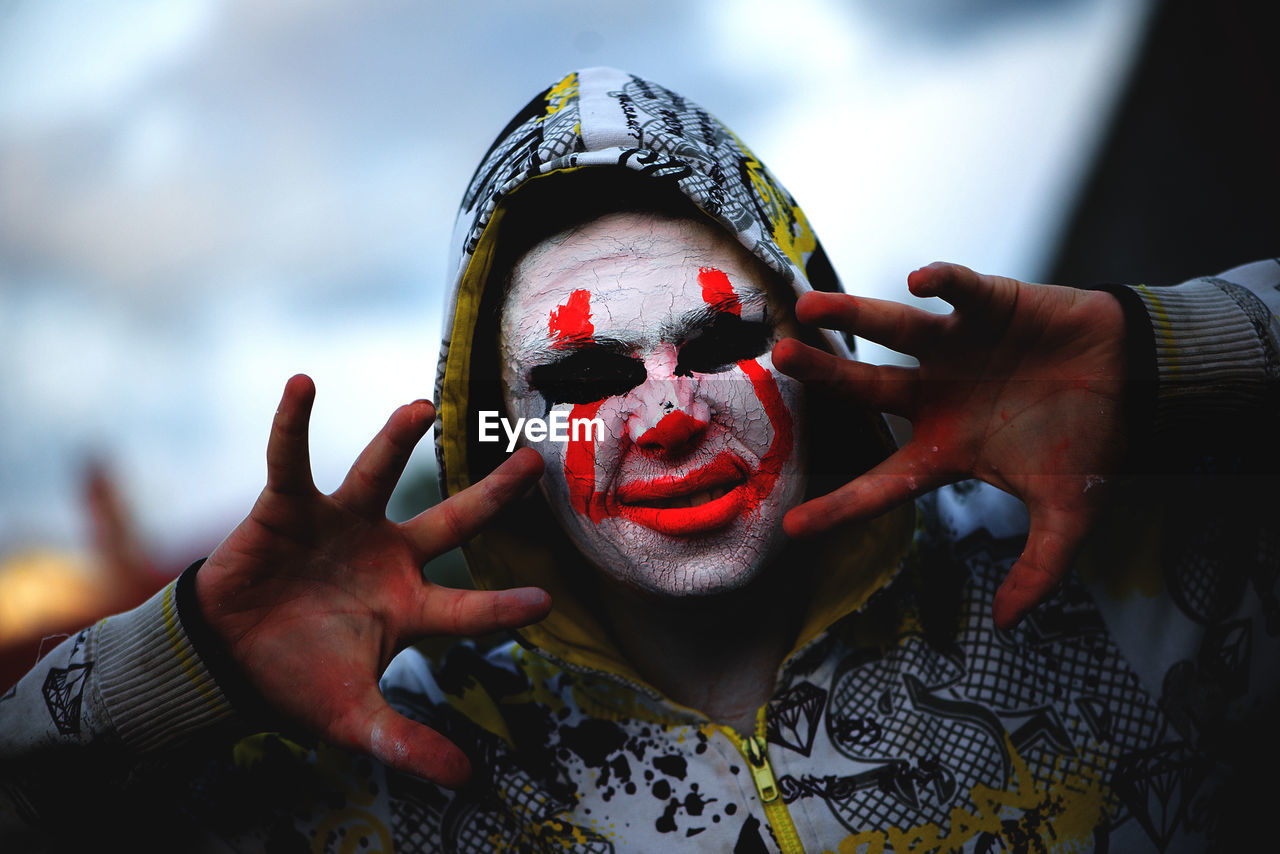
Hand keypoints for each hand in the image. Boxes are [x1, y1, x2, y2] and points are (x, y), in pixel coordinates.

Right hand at [196, 375, 548, 786]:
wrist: (227, 657)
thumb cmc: (296, 680)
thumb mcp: (352, 718)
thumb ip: (405, 743)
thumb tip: (466, 781)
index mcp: (408, 605)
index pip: (468, 605)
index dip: (501, 606)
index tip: (545, 601)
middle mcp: (386, 555)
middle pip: (451, 520)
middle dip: (493, 494)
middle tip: (535, 463)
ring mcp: (341, 526)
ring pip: (377, 473)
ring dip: (397, 439)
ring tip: (422, 408)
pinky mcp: (288, 507)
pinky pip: (290, 459)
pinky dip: (291, 424)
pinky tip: (301, 384)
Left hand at [773, 262, 1126, 628]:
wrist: (1138, 379)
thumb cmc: (1092, 441)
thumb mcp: (1068, 515)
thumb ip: (1038, 569)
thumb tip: (1004, 625)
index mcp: (944, 448)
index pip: (882, 483)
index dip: (841, 507)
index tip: (794, 529)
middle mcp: (935, 396)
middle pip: (866, 389)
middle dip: (825, 375)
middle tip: (781, 359)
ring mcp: (956, 350)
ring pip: (895, 330)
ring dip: (855, 314)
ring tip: (811, 305)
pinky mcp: (989, 307)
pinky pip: (959, 291)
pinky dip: (943, 281)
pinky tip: (919, 279)